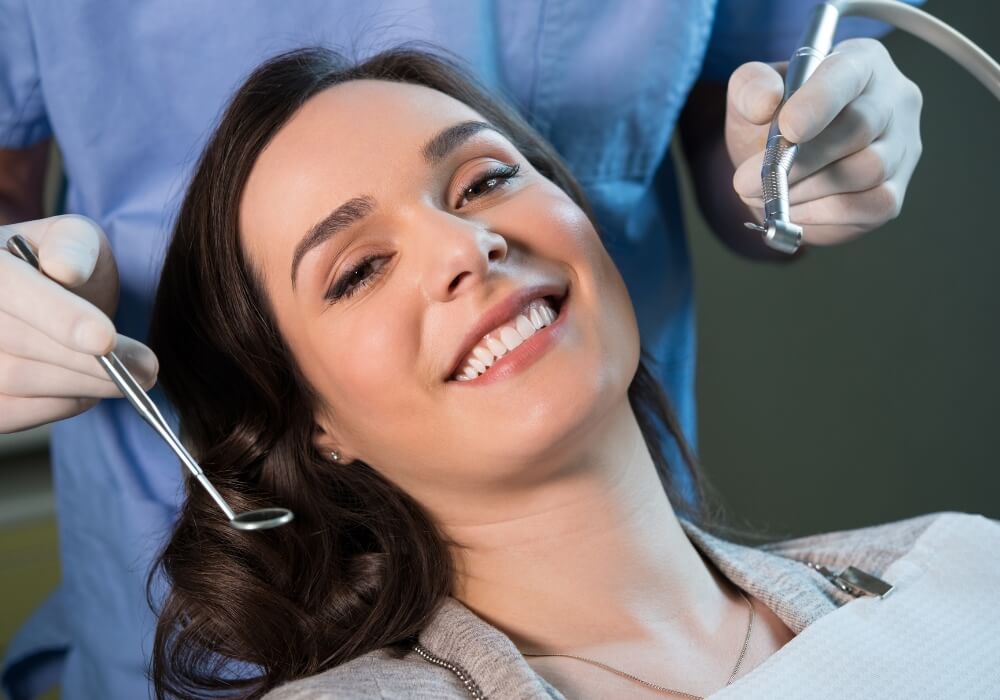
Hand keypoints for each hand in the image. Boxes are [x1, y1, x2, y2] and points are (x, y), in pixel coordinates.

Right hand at [0, 215, 157, 432]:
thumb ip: (73, 245)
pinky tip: (89, 384)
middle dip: (91, 362)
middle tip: (147, 368)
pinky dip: (64, 402)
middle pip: (20, 345)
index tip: (105, 339)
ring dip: (87, 384)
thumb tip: (66, 269)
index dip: (58, 316)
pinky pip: (18, 411)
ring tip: (131, 375)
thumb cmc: (61, 264)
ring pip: (20, 381)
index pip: (11, 288)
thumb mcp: (74, 238)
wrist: (46, 298)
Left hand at [726, 38, 922, 245]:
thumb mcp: (750, 95)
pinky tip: (793, 209)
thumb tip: (765, 101)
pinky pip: (869, 206)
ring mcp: (901, 149)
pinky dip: (822, 213)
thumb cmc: (772, 121)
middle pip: (860, 128)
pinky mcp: (893, 194)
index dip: (820, 101)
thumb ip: (750, 87)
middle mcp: (892, 100)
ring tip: (767, 194)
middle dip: (800, 160)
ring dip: (805, 189)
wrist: (779, 167)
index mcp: (859, 61)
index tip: (788, 129)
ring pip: (867, 170)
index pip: (849, 73)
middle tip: (748, 181)